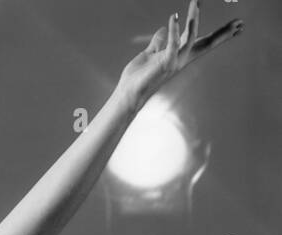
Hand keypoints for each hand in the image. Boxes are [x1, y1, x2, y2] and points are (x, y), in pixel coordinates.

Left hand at [118, 1, 241, 108]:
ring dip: (193, 20)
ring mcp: (174, 62)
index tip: (237, 26)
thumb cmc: (138, 76)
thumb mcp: (150, 54)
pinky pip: (172, 44)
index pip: (204, 41)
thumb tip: (163, 29)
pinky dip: (173, 29)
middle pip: (206, 42)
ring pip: (191, 38)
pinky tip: (175, 17)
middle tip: (238, 22)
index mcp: (180, 56)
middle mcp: (181, 59)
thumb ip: (158, 42)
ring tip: (196, 3)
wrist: (127, 92)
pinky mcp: (165, 63)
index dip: (220, 33)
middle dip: (223, 33)